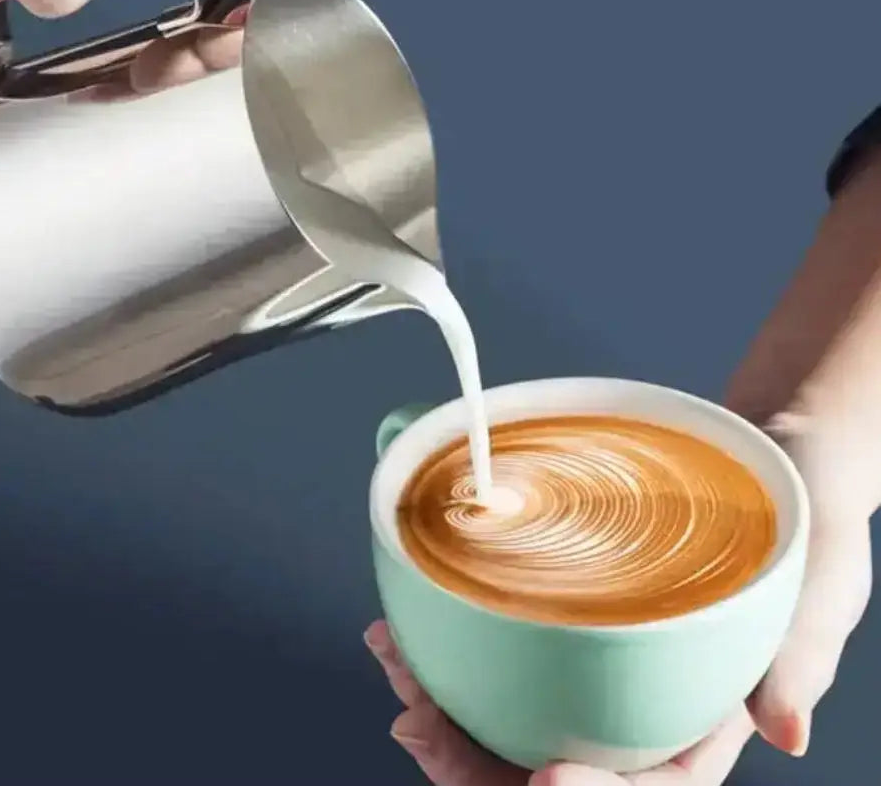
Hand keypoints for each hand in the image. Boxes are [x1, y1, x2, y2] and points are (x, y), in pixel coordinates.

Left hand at [365, 445, 872, 784]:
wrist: (773, 463)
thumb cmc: (806, 528)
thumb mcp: (823, 588)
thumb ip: (799, 661)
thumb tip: (785, 734)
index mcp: (704, 719)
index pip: (650, 784)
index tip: (543, 776)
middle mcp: (642, 703)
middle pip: (555, 763)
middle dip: (477, 762)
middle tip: (417, 723)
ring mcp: (597, 663)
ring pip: (514, 718)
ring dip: (445, 709)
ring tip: (394, 668)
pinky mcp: (566, 619)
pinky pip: (503, 651)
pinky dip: (450, 651)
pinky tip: (407, 634)